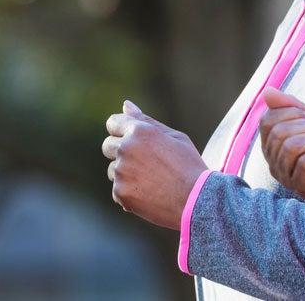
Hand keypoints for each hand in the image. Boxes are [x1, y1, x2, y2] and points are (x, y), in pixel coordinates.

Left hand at [103, 100, 207, 229]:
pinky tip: (150, 194)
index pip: (113, 123)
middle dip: (120, 152)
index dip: (121, 130)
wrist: (196, 200)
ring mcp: (121, 171)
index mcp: (140, 130)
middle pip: (108, 146)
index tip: (130, 139)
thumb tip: (126, 105)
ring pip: (113, 170)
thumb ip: (147, 121)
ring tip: (152, 181)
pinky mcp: (120, 192)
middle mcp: (126, 148)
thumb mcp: (174, 137)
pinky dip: (130, 193)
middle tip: (144, 163)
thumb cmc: (189, 165)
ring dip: (126, 174)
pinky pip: (117, 190)